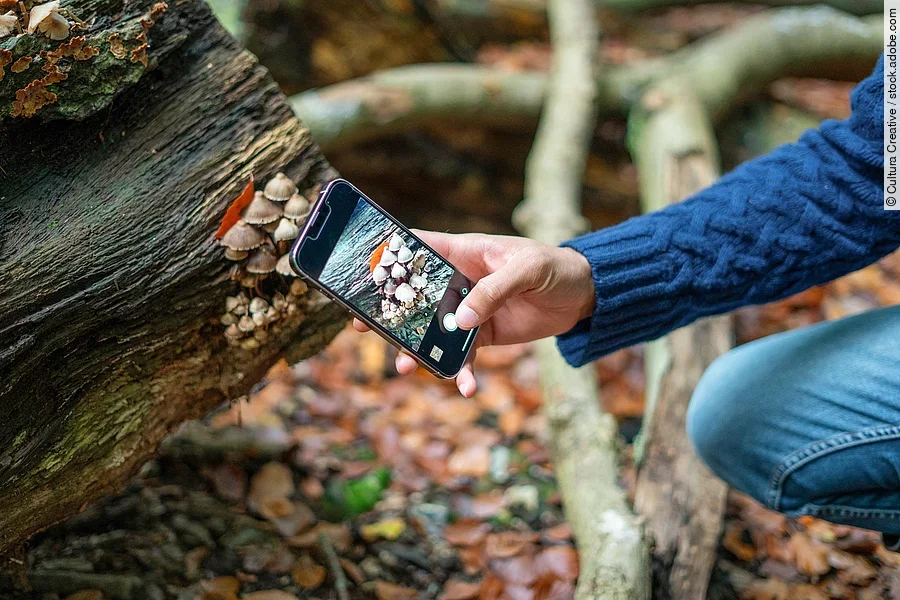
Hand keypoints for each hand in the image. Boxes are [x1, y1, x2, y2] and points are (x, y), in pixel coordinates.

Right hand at [352, 230, 594, 396]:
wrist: (584, 296)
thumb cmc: (554, 267)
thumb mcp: (527, 270)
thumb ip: (493, 290)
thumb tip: (460, 320)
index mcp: (462, 252)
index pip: (417, 248)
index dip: (388, 257)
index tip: (361, 272)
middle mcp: (457, 281)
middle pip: (414, 296)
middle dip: (388, 312)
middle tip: (362, 326)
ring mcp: (467, 310)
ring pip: (432, 331)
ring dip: (417, 350)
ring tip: (405, 369)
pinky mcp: (483, 336)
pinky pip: (464, 356)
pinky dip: (462, 373)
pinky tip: (466, 388)